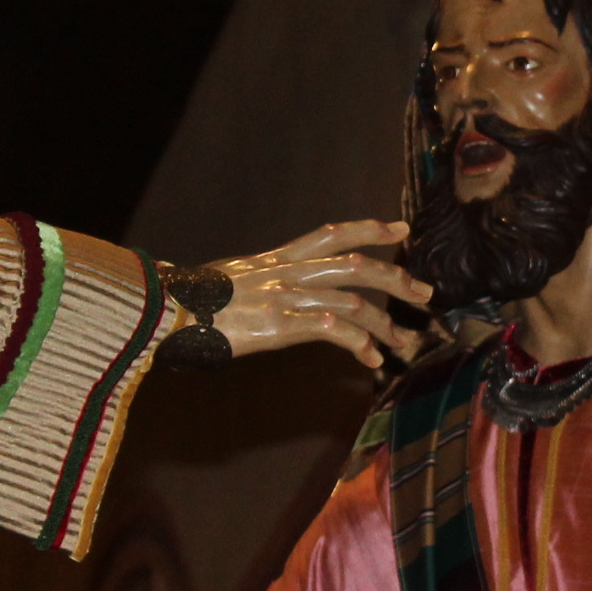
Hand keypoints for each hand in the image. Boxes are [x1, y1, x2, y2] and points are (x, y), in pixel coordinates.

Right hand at [212, 221, 432, 369]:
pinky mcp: (280, 326)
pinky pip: (334, 332)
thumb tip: (274, 287)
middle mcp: (287, 272)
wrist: (166, 311)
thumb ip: (263, 280)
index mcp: (277, 259)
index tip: (401, 230)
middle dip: (396, 279)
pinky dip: (359, 345)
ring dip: (385, 324)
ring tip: (403, 343)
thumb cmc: (192, 300)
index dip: (370, 230)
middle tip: (425, 294)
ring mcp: (285, 298)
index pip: (332, 235)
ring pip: (353, 302)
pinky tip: (372, 360)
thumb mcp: (232, 279)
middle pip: (356, 266)